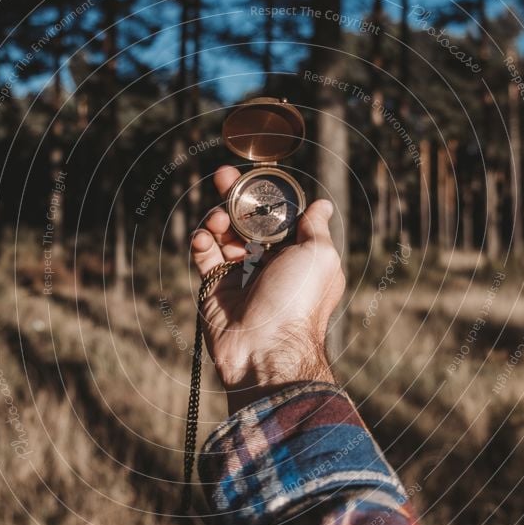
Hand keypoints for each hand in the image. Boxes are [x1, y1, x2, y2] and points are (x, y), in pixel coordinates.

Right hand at [190, 165, 345, 413]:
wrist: (265, 348)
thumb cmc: (298, 301)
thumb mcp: (319, 257)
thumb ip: (316, 228)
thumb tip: (323, 205)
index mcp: (296, 254)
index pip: (278, 216)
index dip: (266, 195)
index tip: (254, 177)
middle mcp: (269, 262)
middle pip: (247, 220)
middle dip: (235, 196)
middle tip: (222, 176)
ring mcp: (240, 274)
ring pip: (223, 233)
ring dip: (217, 218)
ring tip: (216, 220)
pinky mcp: (215, 287)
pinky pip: (204, 255)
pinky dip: (201, 242)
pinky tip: (204, 239)